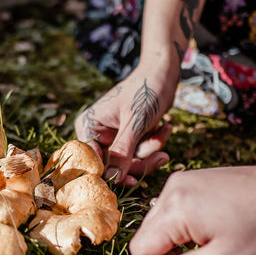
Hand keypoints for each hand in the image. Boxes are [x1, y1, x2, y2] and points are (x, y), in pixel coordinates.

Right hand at [74, 65, 175, 185]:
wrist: (163, 73)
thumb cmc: (146, 91)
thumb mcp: (135, 123)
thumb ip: (123, 152)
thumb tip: (112, 179)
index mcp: (89, 126)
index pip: (92, 160)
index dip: (111, 173)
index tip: (132, 181)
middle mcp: (97, 132)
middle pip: (114, 165)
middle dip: (141, 161)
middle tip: (162, 157)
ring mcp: (114, 136)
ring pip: (130, 161)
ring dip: (151, 149)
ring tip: (166, 129)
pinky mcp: (129, 137)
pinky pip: (140, 153)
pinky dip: (154, 143)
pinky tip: (165, 127)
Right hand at [130, 163, 255, 254]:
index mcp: (176, 209)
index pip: (142, 249)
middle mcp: (172, 190)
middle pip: (148, 236)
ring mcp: (183, 182)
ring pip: (161, 226)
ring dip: (173, 250)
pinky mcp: (194, 181)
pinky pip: (175, 212)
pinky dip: (182, 233)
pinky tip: (205, 245)